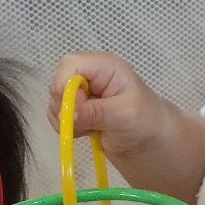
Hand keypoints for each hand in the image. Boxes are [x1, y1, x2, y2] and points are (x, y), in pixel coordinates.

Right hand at [48, 51, 162, 157]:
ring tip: (90, 128)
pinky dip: (66, 128)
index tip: (74, 109)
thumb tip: (68, 114)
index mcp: (102, 66)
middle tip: (85, 123)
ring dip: (65, 120)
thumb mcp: (125, 114)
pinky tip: (86, 132)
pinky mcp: (77, 109)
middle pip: (58, 83)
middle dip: (65, 107)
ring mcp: (81, 93)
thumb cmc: (145, 120)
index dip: (64, 85)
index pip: (69, 64)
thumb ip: (96, 112)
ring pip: (55, 102)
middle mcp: (88, 75)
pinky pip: (57, 116)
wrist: (149, 139)